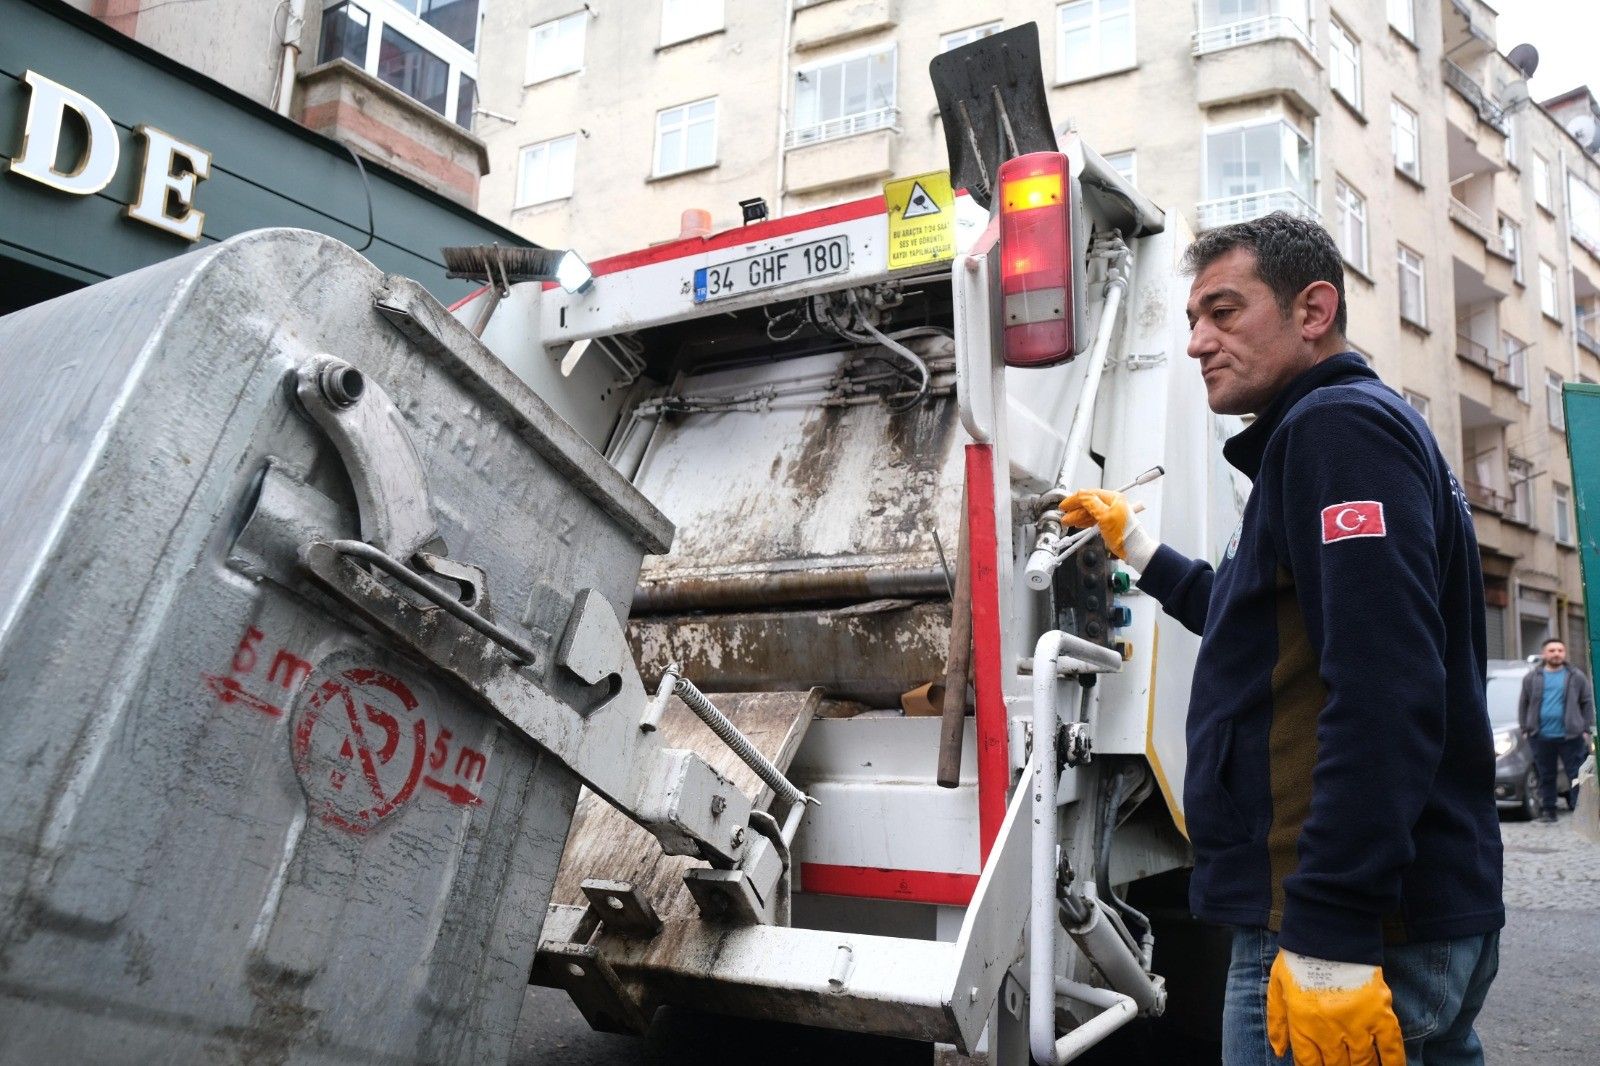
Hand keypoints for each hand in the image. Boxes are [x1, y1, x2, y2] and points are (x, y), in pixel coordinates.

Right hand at [1059, 488, 1156, 568]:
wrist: (1134, 549)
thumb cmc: (1124, 534)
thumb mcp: (1104, 516)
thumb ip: (1091, 503)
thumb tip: (1080, 494)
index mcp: (1113, 498)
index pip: (1089, 494)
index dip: (1074, 499)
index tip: (1065, 505)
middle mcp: (1112, 504)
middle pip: (1088, 503)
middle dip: (1075, 509)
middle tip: (1064, 514)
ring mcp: (1110, 513)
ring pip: (1090, 511)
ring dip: (1078, 516)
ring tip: (1068, 521)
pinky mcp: (1109, 523)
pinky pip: (1094, 519)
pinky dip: (1085, 521)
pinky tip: (1078, 524)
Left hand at [1267, 948, 1405, 1065]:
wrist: (1330, 934)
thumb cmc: (1299, 958)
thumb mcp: (1278, 987)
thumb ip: (1276, 1022)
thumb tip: (1278, 1052)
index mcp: (1303, 1026)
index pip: (1309, 1064)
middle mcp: (1330, 1032)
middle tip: (1342, 1065)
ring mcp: (1357, 1026)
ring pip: (1362, 1063)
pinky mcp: (1381, 1016)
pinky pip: (1392, 1049)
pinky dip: (1394, 1064)